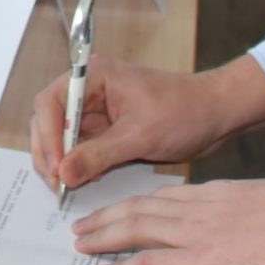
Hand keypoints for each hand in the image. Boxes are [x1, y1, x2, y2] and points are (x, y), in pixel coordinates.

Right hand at [30, 54, 264, 190]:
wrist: (218, 116)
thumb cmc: (185, 113)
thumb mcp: (139, 136)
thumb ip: (98, 155)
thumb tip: (63, 174)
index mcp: (94, 76)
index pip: (51, 101)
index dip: (47, 135)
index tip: (55, 168)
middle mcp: (90, 90)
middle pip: (50, 119)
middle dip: (50, 152)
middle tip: (56, 185)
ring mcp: (98, 111)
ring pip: (64, 137)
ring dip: (62, 162)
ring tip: (65, 188)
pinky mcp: (108, 130)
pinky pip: (83, 148)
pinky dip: (78, 165)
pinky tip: (80, 183)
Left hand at [72, 177, 264, 264]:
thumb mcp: (263, 205)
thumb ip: (239, 214)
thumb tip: (235, 232)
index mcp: (212, 193)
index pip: (162, 196)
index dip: (133, 202)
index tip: (117, 207)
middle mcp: (195, 208)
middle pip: (138, 207)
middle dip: (107, 215)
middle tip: (83, 224)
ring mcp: (193, 234)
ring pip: (134, 228)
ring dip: (102, 236)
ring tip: (81, 243)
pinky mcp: (197, 262)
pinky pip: (147, 263)